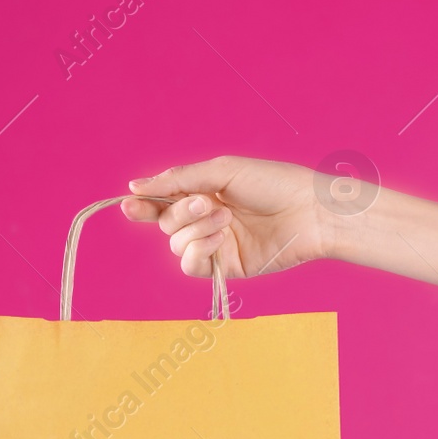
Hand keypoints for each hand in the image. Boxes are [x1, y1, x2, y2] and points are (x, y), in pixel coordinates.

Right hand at [122, 156, 334, 278]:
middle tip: (206, 203)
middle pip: (165, 224)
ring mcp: (215, 244)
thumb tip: (134, 186)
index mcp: (203, 192)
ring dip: (195, 231)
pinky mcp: (226, 266)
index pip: (162, 201)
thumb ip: (178, 180)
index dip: (142, 205)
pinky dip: (200, 251)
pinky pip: (192, 265)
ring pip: (176, 245)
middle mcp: (205, 220)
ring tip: (225, 219)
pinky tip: (221, 240)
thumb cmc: (273, 183)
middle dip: (180, 213)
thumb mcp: (222, 171)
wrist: (309, 212)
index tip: (129, 204)